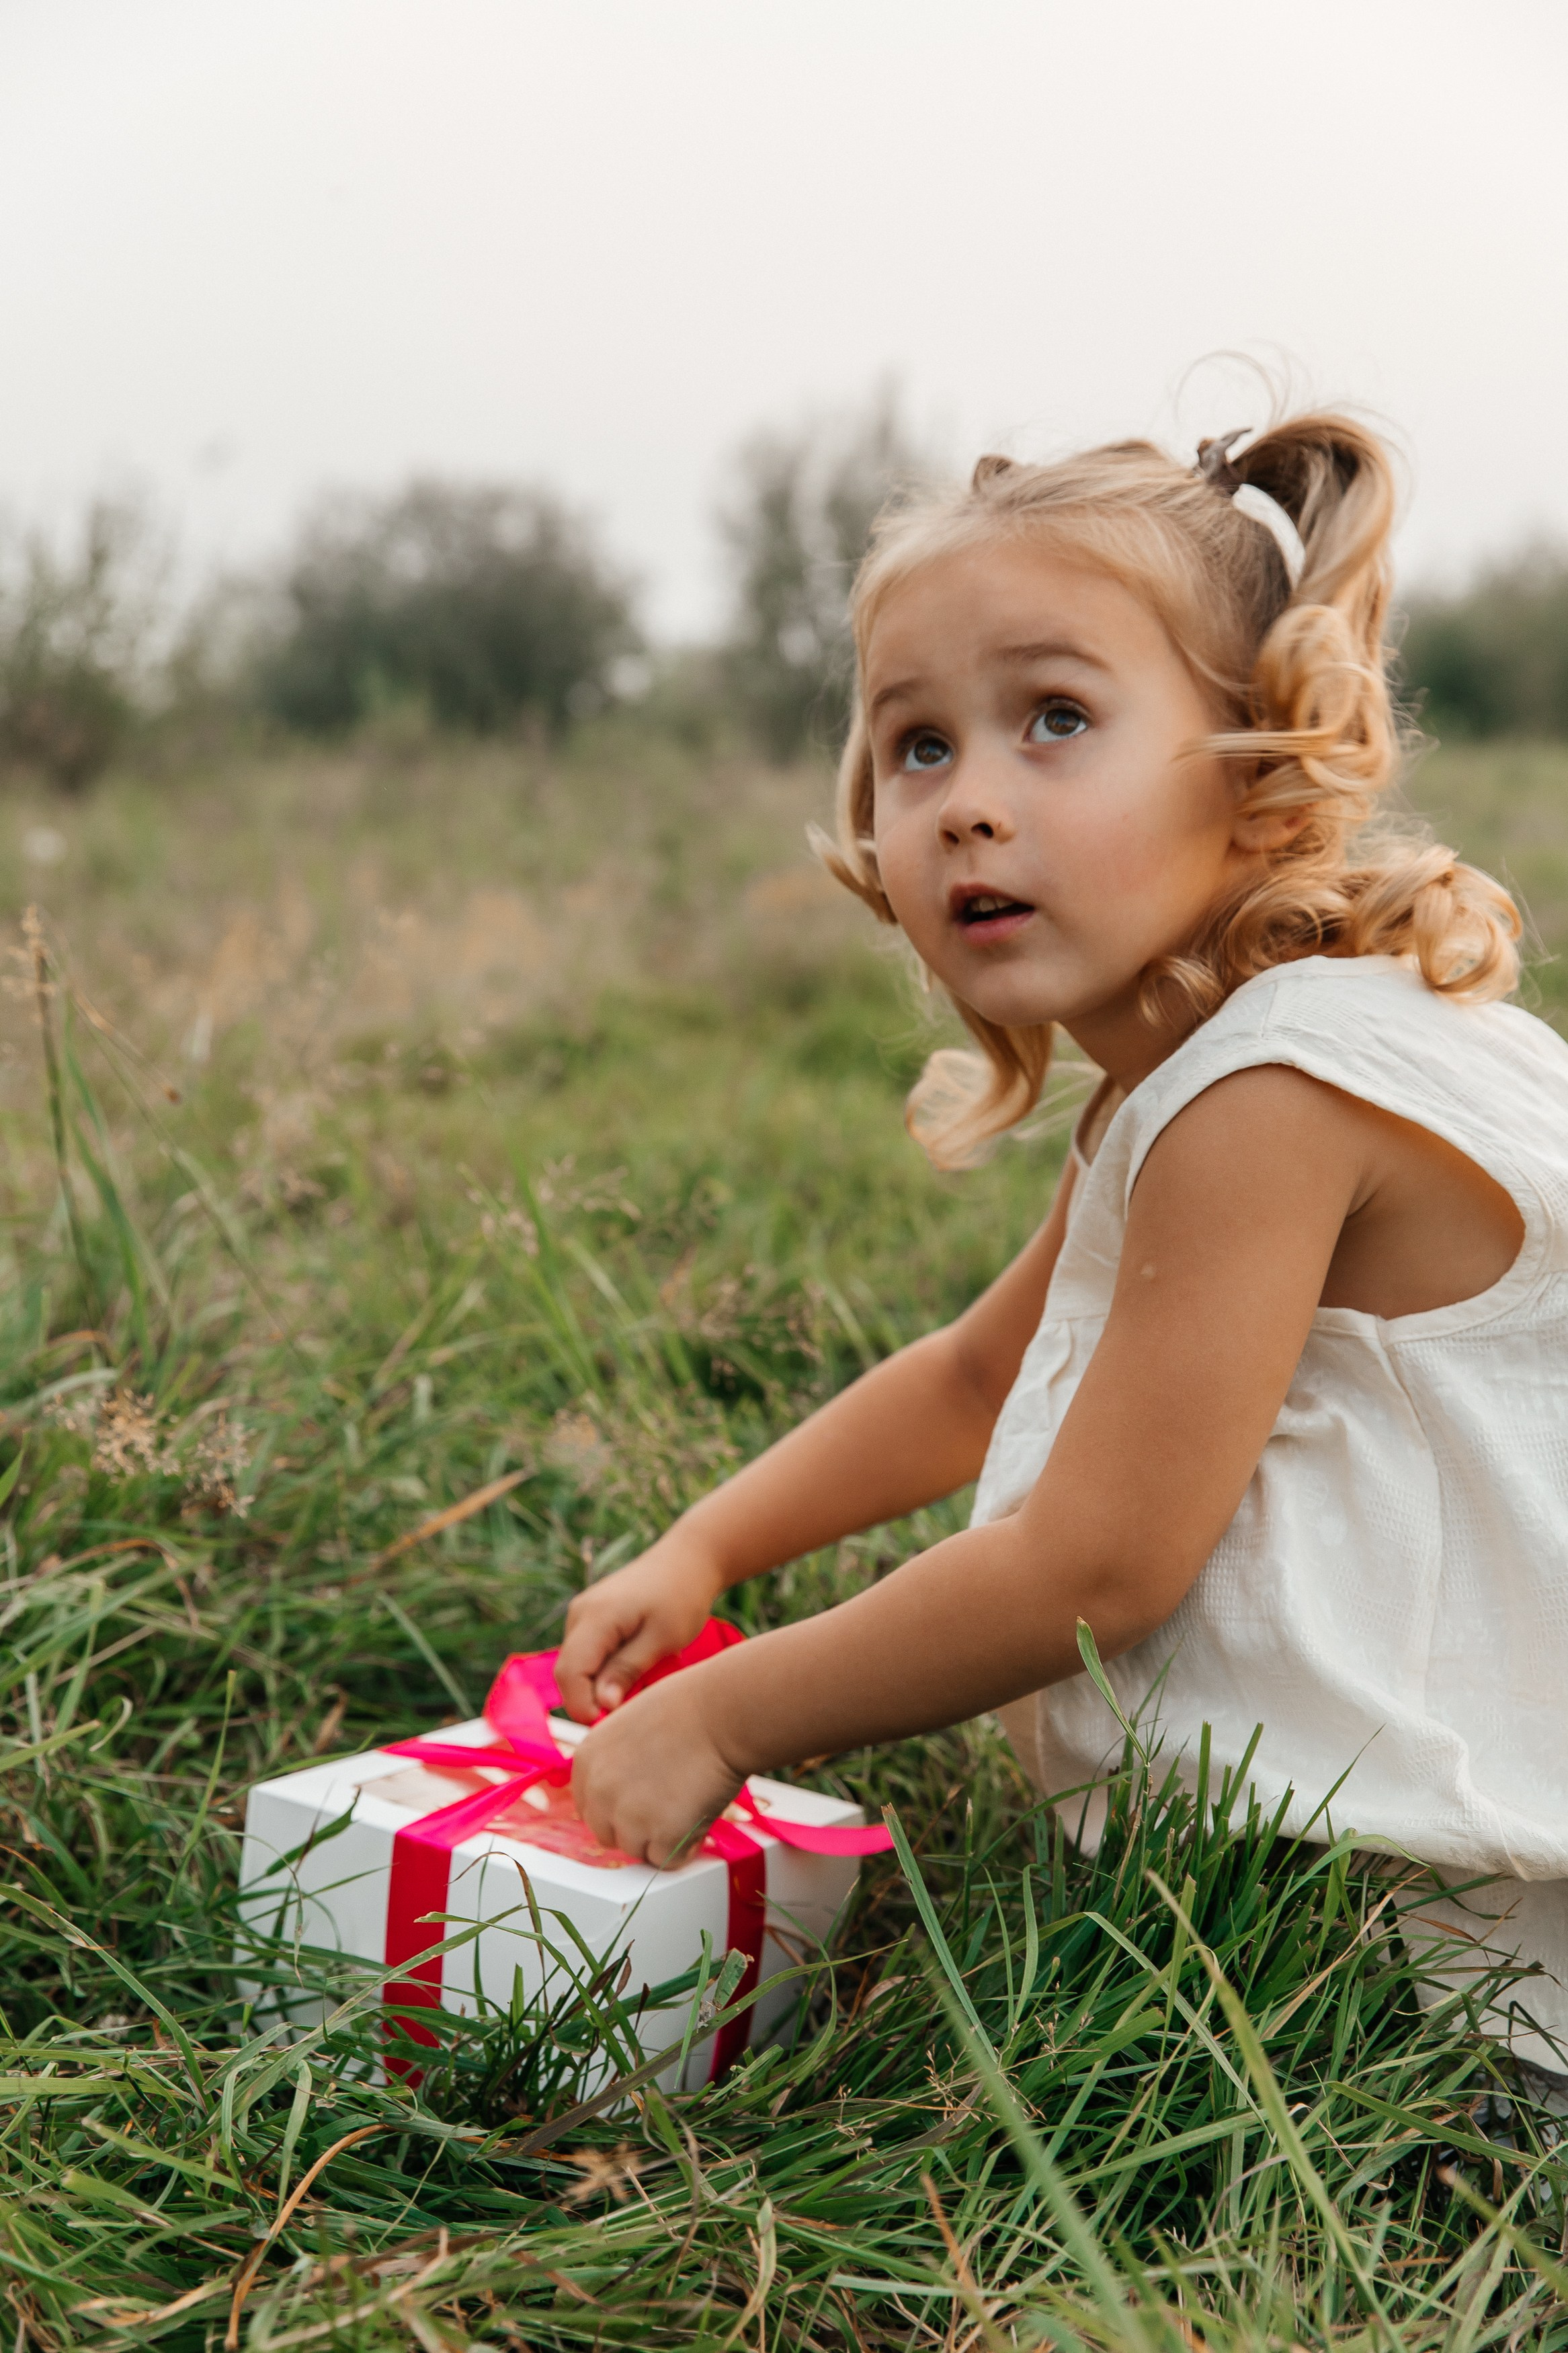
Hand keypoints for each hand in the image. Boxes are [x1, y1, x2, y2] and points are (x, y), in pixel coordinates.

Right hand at [554, 1535, 723, 1723]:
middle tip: (632, 1709)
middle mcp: (579, 1613)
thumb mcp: (662, 1639)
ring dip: (599, 1685)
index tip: (613, 1724)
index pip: (569, 1674)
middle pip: (568, 1672)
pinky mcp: (589, 1617)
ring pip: (576, 1666)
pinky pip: (586, 1654)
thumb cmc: (682, 1597)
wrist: (688, 1560)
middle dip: (592, 1699)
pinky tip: (635, 1668)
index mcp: (595, 1617)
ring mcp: (581, 1613)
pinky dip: (603, 1670)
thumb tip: (601, 1706)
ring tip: (640, 1684)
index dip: (583, 1707)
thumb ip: (627, 1670)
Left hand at [570, 1669, 743, 1864]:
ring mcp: (628, 1817)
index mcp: (587, 1760)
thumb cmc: (687, 1709)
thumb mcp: (629, 1726)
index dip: (617, 1807)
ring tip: (686, 1804)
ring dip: (660, 1837)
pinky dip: (684, 1847)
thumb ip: (614, 1761)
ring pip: (636, 1850)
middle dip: (635, 1826)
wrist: (722, 1714)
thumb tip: (620, 1789)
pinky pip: (667, 1860)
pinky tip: (697, 1816)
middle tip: (666, 1804)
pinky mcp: (661, 1836)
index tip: (639, 1801)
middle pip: (607, 1832)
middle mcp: (599, 1791)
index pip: (589, 1805)